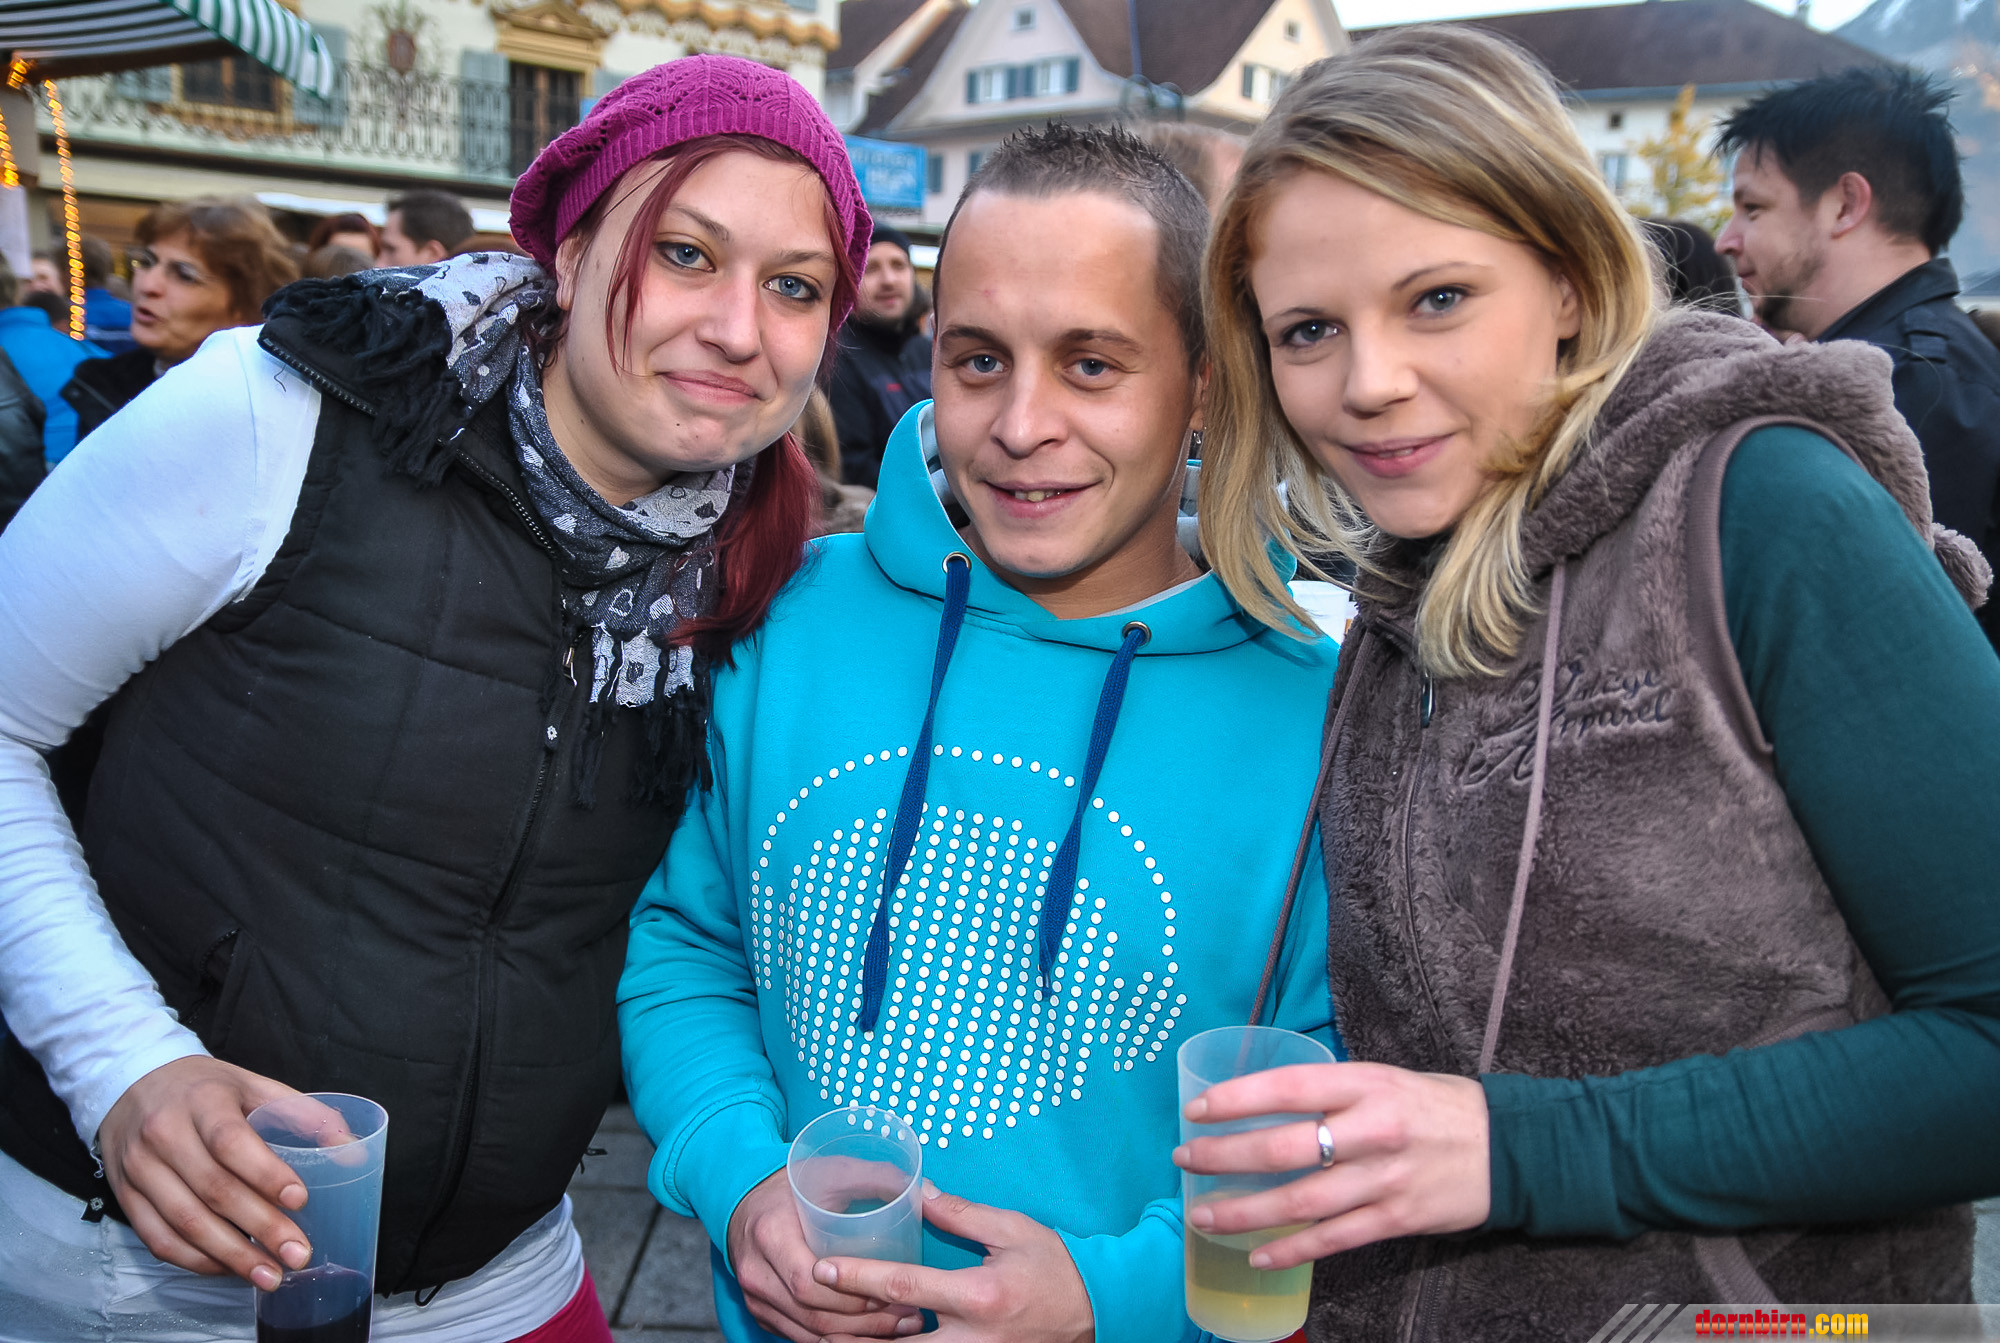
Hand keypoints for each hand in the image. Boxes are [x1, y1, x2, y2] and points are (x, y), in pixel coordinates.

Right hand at [97, 1055, 312, 1287]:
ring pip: (184, 1222)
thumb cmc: (206, 1090)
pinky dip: (196, 1260)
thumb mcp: (254, 1085)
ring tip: (269, 1275)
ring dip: (230, 1255)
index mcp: (202, 1101)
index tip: (300, 1200)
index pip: (231, 1142)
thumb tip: (351, 1150)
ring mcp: (140, 1168)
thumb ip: (303, 1114)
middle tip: (297, 1254)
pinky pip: (158, 1238)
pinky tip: (228, 1269)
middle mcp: (164, 1134)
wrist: (133, 1085)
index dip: (266, 1174)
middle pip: (213, 1189)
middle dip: (260, 1228)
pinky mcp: (126, 1195)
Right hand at [726, 1170, 923, 1342]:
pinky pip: (799, 1335)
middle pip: (811, 1313)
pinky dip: (834, 1337)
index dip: (851, 1295)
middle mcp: (757, 1270)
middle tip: (908, 1317)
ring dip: (854, 1336)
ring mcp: (755, 1295)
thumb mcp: (832, 1171)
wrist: (746, 1196)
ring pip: (807, 1331)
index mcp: (771, 1234)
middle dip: (863, 1322)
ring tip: (899, 1327)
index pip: (807, 1282)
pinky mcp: (761, 1310)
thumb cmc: (794, 1183)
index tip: (892, 1292)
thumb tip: (925, 1190)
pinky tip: (868, 1332)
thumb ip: (876, 1177)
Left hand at [813, 1182, 1093, 1342]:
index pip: (904, 1286)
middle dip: (847, 1336)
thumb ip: (962, 1215)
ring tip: (829, 1337)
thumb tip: (919, 1193)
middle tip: (810, 1321)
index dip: (859, 1277)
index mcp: (979, 1296)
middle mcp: (972, 1340)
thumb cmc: (1056, 1268)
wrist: (1099, 1314)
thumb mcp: (1014, 1230)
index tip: (822, 1269)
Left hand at [1172, 1061, 1489, 1269]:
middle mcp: (1372, 1130)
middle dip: (1225, 1156)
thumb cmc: (1434, 1106)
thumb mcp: (1384, 1078)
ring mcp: (1384, 1179)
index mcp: (1365, 1085)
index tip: (1196, 1109)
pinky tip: (1256, 1255)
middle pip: (1283, 1147)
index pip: (1288, 1087)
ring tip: (1203, 1215)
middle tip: (1186, 1159)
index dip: (1237, 1099)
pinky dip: (1290, 1251)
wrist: (1508, 1147)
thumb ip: (1331, 1090)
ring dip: (1244, 1212)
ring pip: (1300, 1202)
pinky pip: (1333, 1239)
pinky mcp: (1397, 1219)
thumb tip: (1264, 1100)